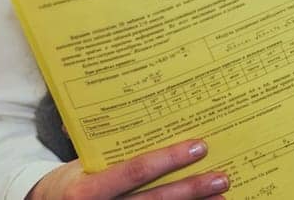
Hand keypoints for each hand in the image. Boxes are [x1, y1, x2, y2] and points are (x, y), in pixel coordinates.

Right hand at [28, 139, 227, 199]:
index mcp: (87, 189)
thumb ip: (105, 143)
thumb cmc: (70, 179)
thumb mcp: (79, 162)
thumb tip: (126, 103)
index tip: (198, 147)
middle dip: (191, 189)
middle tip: (222, 176)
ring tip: (222, 195)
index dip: (168, 160)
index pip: (134, 172)